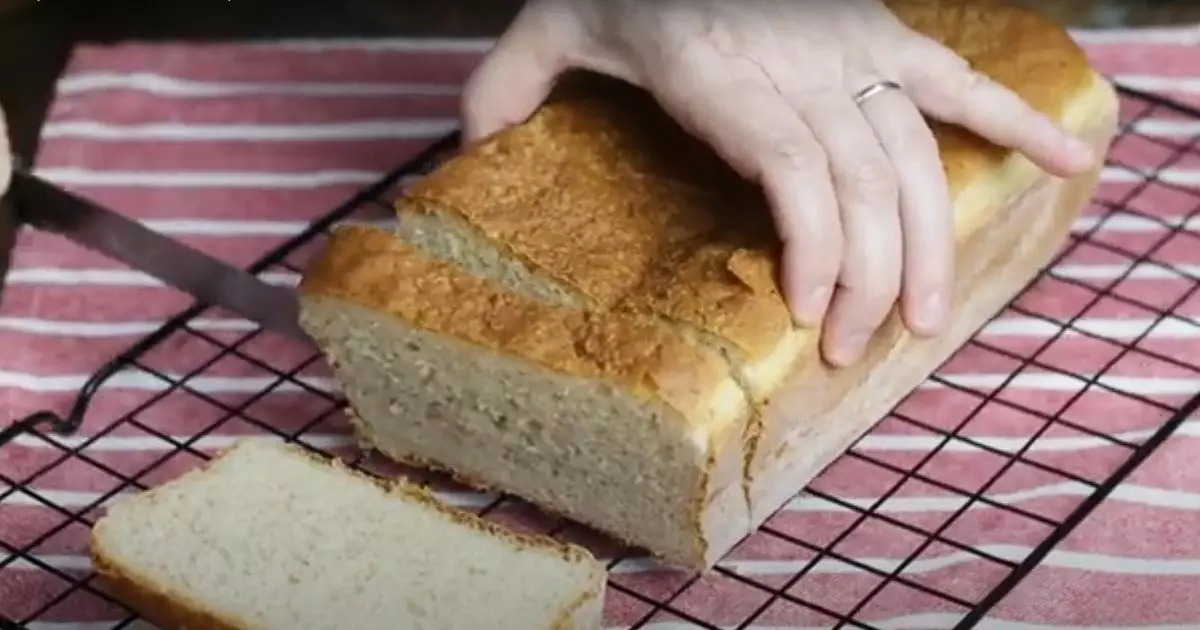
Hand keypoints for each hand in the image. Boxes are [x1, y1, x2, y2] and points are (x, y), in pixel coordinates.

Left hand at [462, 0, 1095, 365]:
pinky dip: (1017, 120)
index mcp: (719, 68)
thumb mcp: (550, 18)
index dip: (815, 244)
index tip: (812, 314)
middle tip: (859, 352)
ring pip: (912, 150)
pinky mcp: (878, 32)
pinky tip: (1071, 162)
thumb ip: (505, 86)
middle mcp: (795, 60)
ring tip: (932, 316)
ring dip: (932, 237)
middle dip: (869, 275)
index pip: (788, 168)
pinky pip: (956, 78)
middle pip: (859, 180)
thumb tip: (461, 155)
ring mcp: (848, 45)